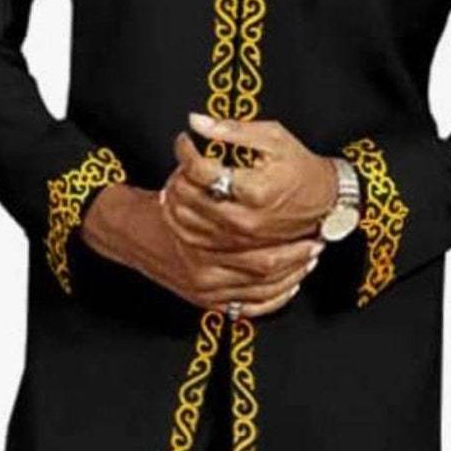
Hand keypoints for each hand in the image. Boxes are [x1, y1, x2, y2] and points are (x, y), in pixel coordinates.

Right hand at [81, 181, 320, 317]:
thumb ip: (213, 164)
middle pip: (265, 271)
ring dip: (290, 277)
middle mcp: (204, 269)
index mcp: (204, 240)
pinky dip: (273, 300)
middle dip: (296, 259)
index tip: (312, 229)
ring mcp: (205, 289)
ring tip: (309, 262)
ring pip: (260, 292)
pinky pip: (248, 309)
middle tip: (317, 246)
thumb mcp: (188, 176)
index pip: (262, 249)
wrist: (133, 235)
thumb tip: (236, 141)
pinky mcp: (205, 302)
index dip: (292, 242)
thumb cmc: (168, 204)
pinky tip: (291, 285)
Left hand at [167, 116, 337, 250]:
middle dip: (180, 172)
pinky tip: (184, 204)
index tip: (185, 140)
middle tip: (184, 159)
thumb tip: (198, 122)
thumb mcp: (273, 138)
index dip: (186, 149)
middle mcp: (244, 219)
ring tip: (183, 179)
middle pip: (189, 196)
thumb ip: (233, 130)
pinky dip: (182, 220)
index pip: (201, 170)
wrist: (323, 201)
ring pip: (187, 220)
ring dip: (178, 197)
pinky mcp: (235, 247)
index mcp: (254, 190)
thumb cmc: (300, 168)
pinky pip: (195, 238)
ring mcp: (238, 237)